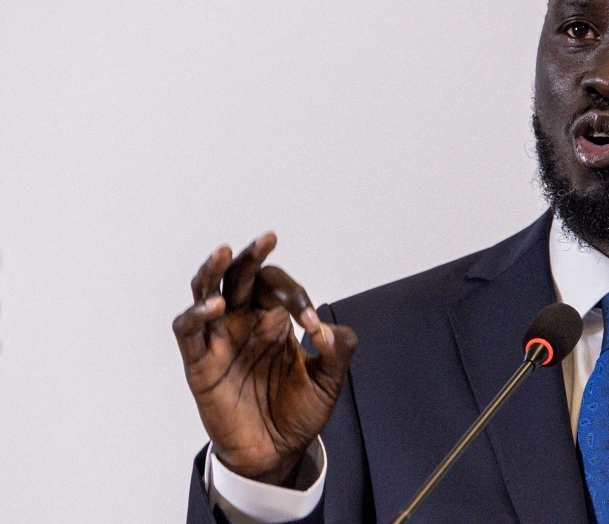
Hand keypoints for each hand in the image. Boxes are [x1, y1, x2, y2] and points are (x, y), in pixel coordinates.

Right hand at [172, 233, 356, 484]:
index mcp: (274, 319)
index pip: (278, 287)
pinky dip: (196, 313)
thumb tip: (327, 330)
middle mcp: (244, 321)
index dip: (296, 296)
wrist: (276, 453)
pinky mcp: (199, 362)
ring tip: (224, 252)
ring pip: (206, 291)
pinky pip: (187, 330)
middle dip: (253, 257)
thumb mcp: (329, 381)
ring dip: (213, 271)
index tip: (312, 323)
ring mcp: (219, 339)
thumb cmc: (298, 411)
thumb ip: (338, 351)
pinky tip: (215, 305)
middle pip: (240, 276)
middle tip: (268, 238)